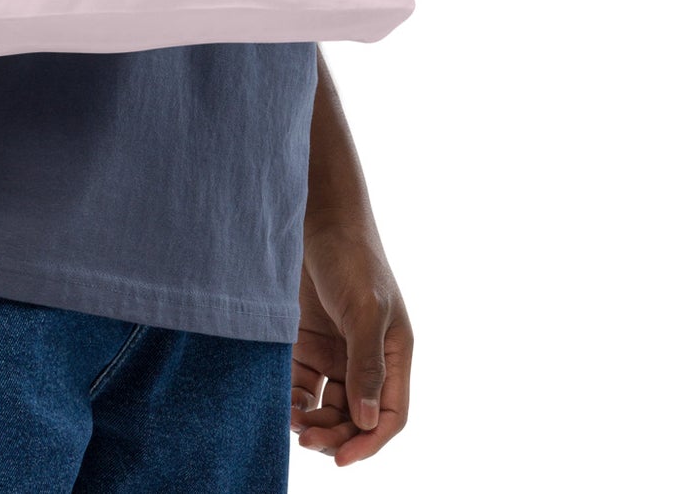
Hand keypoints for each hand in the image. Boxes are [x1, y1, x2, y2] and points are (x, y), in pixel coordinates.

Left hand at [289, 220, 411, 465]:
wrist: (315, 217)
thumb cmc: (352, 257)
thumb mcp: (366, 309)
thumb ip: (367, 363)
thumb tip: (369, 421)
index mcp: (394, 354)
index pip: (390, 415)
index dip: (370, 442)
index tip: (342, 459)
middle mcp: (366, 359)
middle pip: (357, 418)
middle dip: (336, 436)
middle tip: (308, 441)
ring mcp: (335, 352)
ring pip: (328, 407)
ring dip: (314, 423)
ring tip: (294, 424)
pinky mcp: (306, 343)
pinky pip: (301, 386)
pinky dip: (293, 401)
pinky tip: (282, 405)